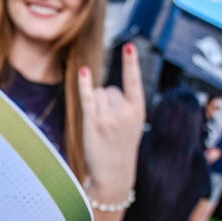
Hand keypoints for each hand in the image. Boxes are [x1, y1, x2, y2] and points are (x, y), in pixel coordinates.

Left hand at [77, 42, 145, 202]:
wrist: (114, 175)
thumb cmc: (122, 147)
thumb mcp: (133, 125)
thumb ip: (125, 105)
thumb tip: (105, 88)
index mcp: (138, 110)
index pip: (134, 81)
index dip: (131, 63)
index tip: (129, 46)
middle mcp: (124, 112)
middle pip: (110, 89)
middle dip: (108, 102)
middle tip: (111, 125)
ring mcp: (108, 117)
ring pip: (98, 93)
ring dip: (96, 105)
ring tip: (102, 126)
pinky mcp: (92, 122)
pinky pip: (87, 97)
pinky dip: (84, 83)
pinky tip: (83, 71)